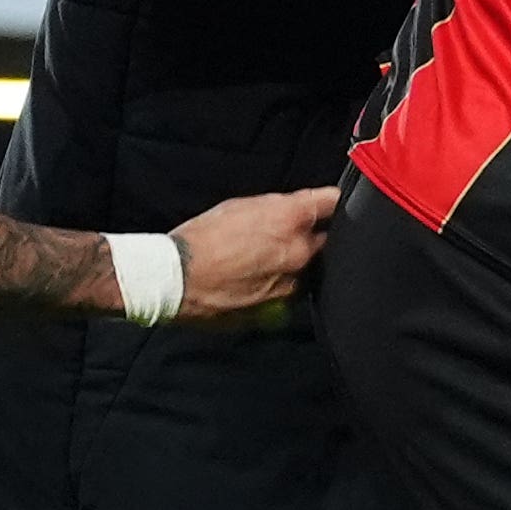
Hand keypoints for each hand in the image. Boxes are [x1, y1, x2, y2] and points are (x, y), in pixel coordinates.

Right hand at [162, 185, 336, 322]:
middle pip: (324, 241)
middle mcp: (298, 252)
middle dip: (311, 236)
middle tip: (287, 234)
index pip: (332, 202)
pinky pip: (287, 292)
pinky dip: (278, 284)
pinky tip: (253, 279)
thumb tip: (291, 210)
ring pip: (306, 269)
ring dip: (293, 264)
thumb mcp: (240, 206)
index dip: (332, 201)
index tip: (331, 203)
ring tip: (261, 260)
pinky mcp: (279, 307)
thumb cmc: (202, 238)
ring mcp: (291, 283)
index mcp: (291, 219)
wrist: (178, 278)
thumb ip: (276, 208)